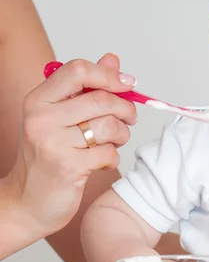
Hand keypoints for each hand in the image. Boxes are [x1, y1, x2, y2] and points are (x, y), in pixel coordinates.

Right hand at [10, 54, 136, 235]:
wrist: (28, 202)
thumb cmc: (48, 155)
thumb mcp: (61, 116)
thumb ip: (87, 87)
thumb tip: (112, 59)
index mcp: (39, 100)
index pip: (78, 70)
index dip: (109, 75)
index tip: (127, 85)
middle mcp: (41, 118)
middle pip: (102, 99)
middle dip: (126, 109)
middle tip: (128, 119)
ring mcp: (53, 143)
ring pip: (110, 126)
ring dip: (122, 135)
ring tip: (112, 142)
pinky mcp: (68, 167)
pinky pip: (110, 153)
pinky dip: (113, 158)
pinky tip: (100, 162)